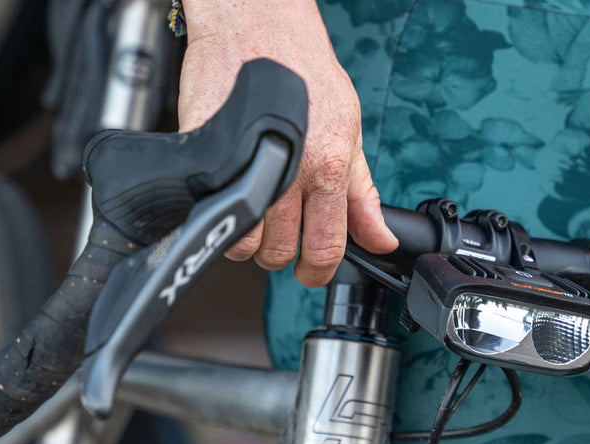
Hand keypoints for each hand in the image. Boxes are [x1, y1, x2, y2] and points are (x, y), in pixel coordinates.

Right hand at [178, 0, 397, 286]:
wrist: (257, 24)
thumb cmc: (303, 69)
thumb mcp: (349, 129)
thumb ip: (362, 194)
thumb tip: (381, 240)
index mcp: (326, 170)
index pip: (325, 250)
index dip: (318, 272)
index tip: (312, 271)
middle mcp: (287, 175)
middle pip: (277, 254)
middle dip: (279, 252)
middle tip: (280, 230)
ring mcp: (244, 169)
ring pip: (241, 243)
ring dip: (246, 236)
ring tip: (254, 210)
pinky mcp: (207, 159)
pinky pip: (208, 211)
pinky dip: (217, 211)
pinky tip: (230, 191)